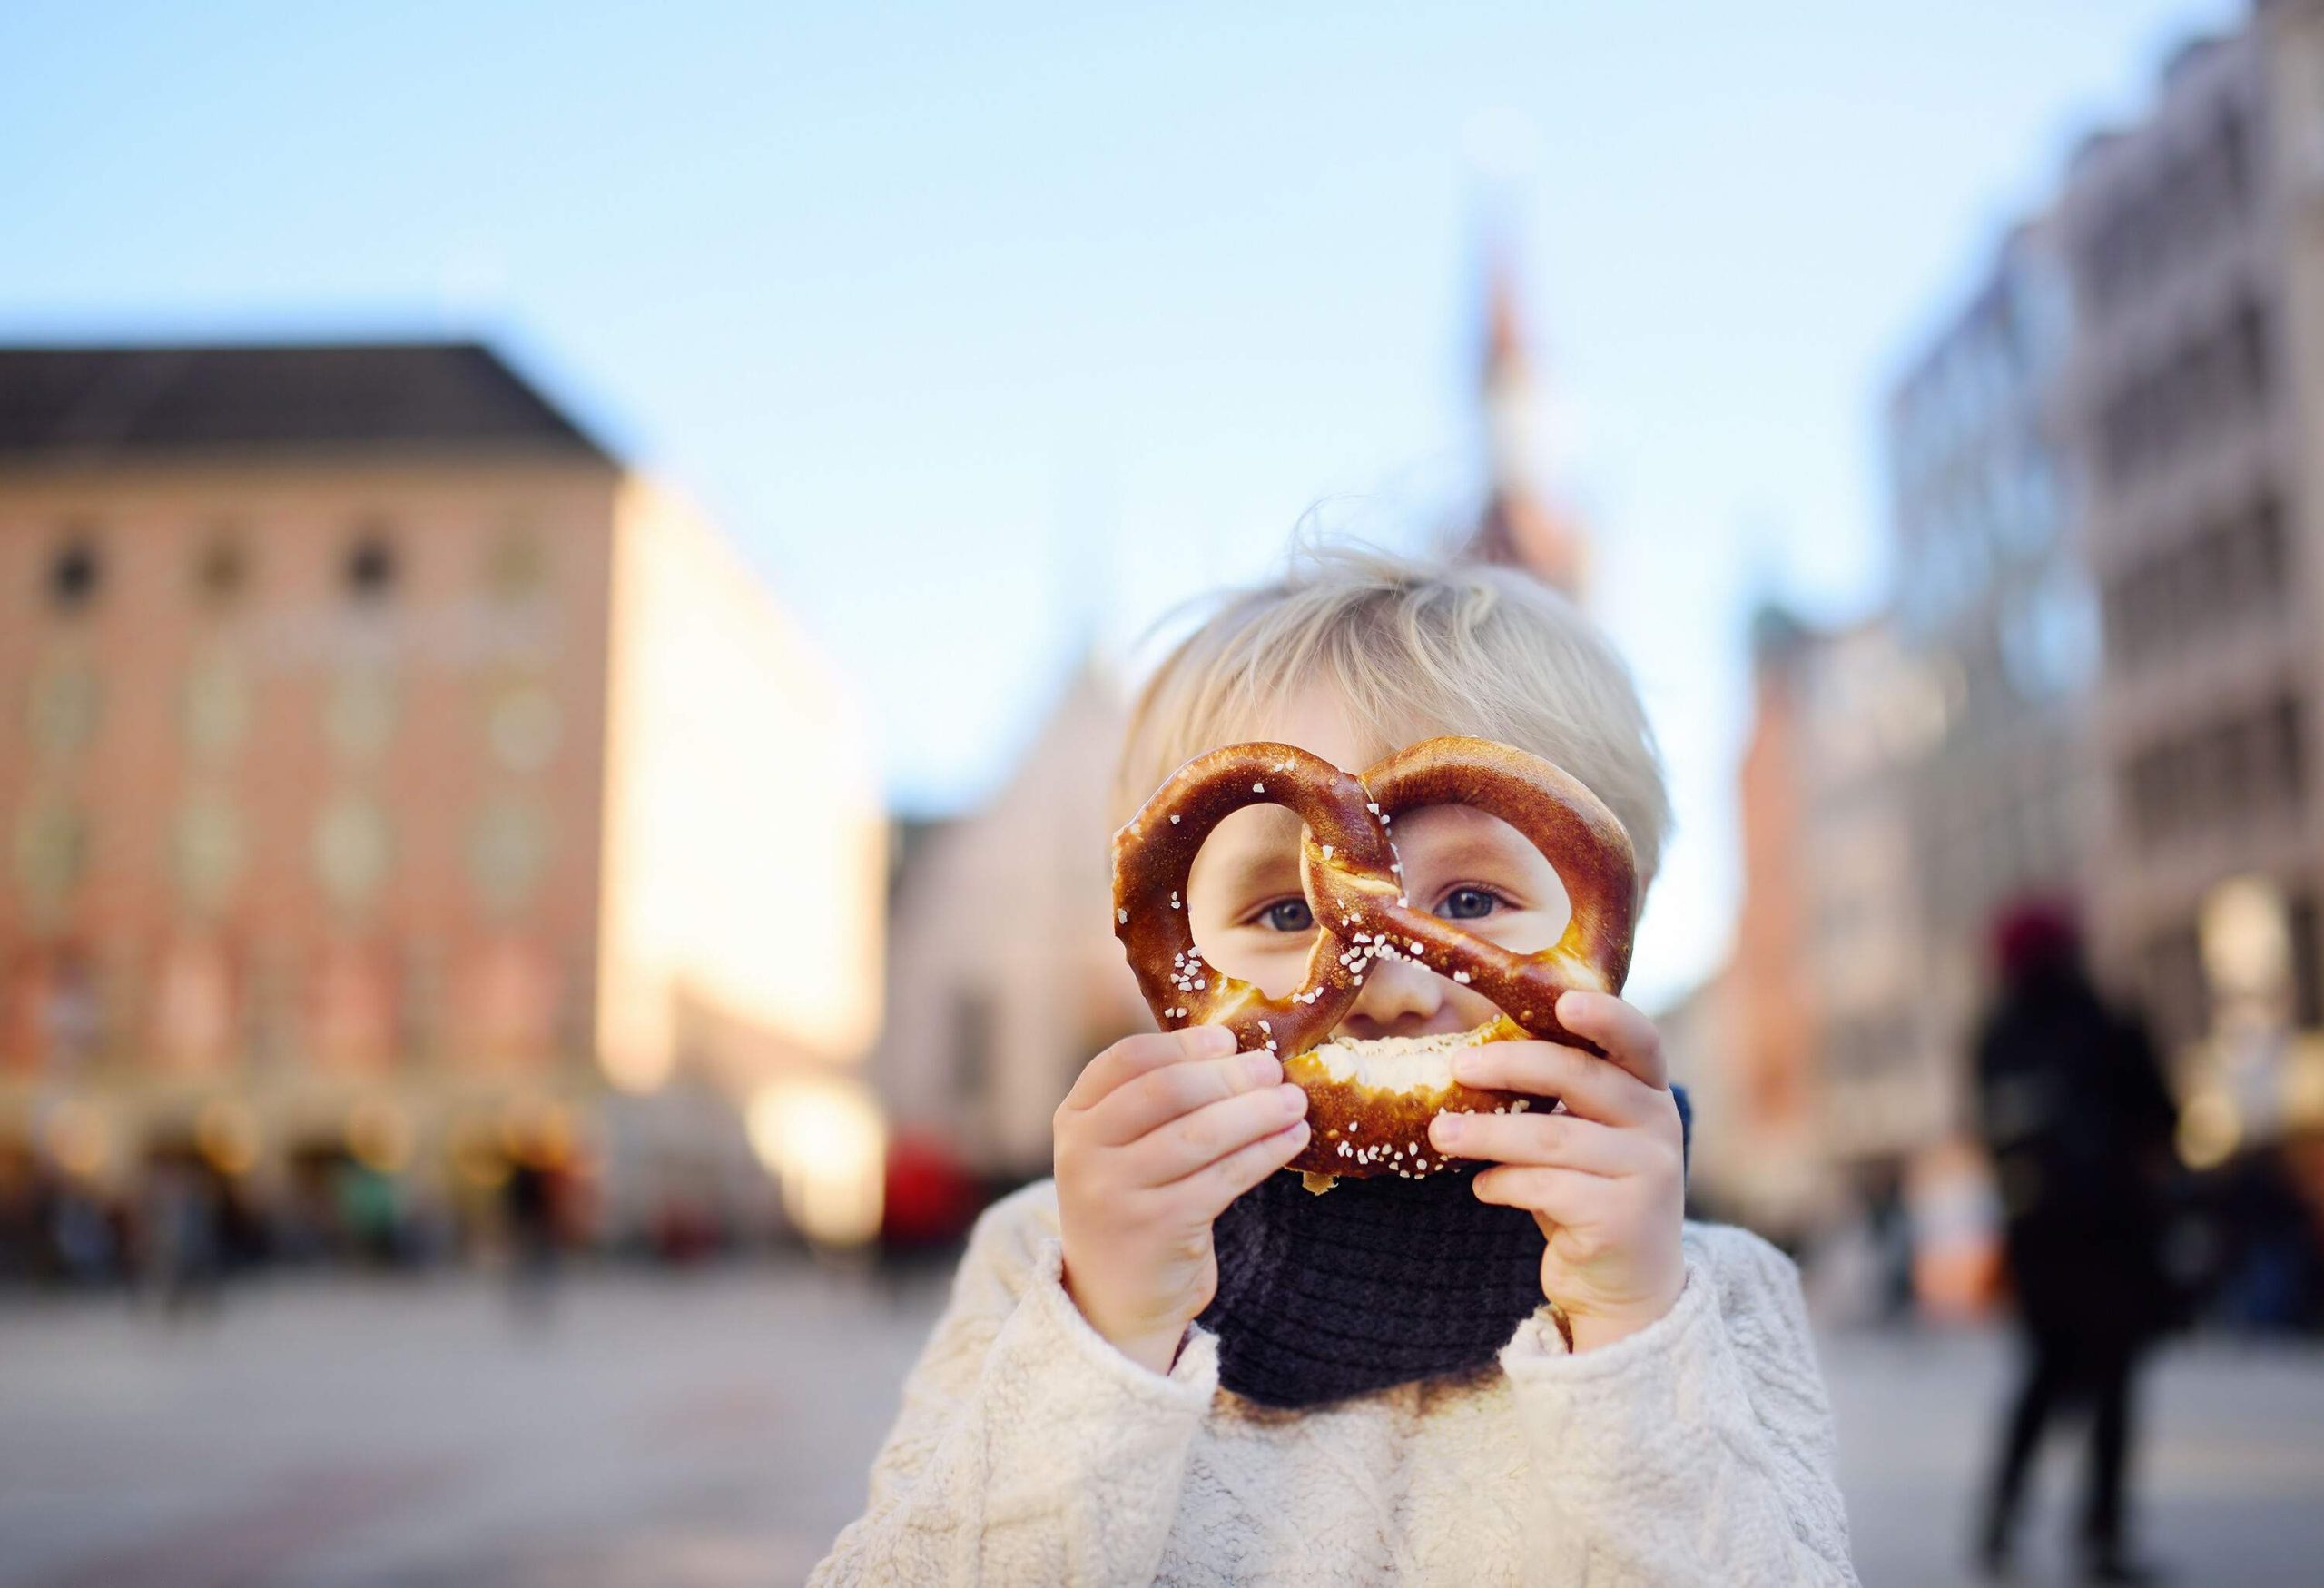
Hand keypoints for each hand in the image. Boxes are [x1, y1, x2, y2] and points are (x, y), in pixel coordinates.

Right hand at [1054, 1025, 1310, 1373]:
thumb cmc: (1134, 1206)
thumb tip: (1239, 1053)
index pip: (1127, 1060)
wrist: (1115, 1299)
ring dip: (1257, 1112)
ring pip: (1200, 1134)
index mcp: (1074, 1118)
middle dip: (1229, 1075)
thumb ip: (1157, 1104)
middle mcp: (1084, 1152)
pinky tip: (1292, 1140)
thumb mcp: (1120, 1150)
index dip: (1183, 1045)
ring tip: (1295, 1103)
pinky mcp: (1156, 1228)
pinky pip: (1224, 1178)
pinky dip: (1265, 1153)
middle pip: (1167, 1091)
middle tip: (1273, 1069)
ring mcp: (1116, 1192)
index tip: (1227, 1039)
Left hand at [1427, 990, 1685, 1352]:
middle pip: (1580, 1077)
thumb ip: (1557, 1101)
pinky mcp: (1622, 1219)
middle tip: (1457, 1067)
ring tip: (1442, 1134)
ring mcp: (1648, 1173)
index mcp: (1650, 1092)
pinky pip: (1545, 1188)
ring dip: (1487, 1133)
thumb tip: (1472, 1060)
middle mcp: (1659, 1125)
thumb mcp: (1584, 1138)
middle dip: (1511, 1066)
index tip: (1563, 1001)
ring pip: (1552, 1137)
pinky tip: (1483, 1187)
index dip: (1605, 1015)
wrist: (1627, 1289)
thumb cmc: (1589, 1195)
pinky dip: (1502, 1183)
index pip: (1638, 1040)